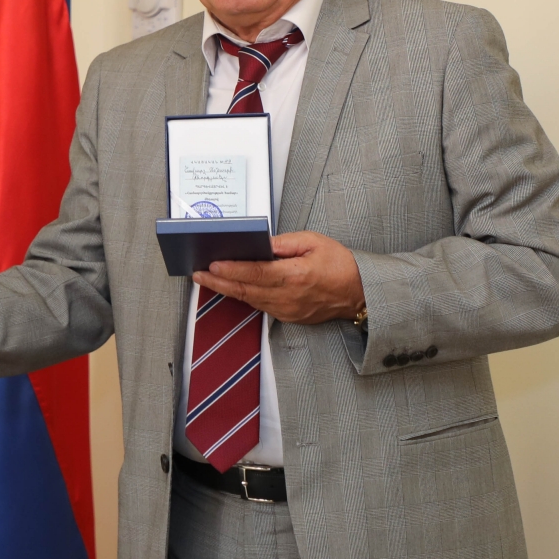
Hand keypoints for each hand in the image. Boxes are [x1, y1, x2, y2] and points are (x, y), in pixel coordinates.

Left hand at [191, 230, 364, 324]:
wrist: (360, 293)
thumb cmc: (340, 264)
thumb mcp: (313, 242)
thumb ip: (283, 243)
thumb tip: (258, 244)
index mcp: (295, 276)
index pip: (255, 273)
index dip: (231, 269)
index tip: (211, 265)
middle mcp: (288, 297)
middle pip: (246, 290)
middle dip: (218, 282)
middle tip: (197, 274)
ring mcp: (287, 310)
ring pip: (250, 300)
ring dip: (227, 290)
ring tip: (207, 278)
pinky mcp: (288, 317)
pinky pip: (260, 305)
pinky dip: (244, 296)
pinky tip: (232, 287)